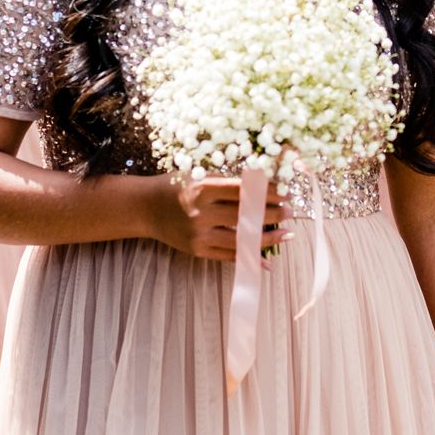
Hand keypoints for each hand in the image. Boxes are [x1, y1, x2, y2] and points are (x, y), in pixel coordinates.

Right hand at [149, 176, 290, 260]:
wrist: (145, 208)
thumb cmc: (176, 186)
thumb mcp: (200, 176)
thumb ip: (228, 182)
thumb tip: (264, 186)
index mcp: (202, 189)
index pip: (243, 192)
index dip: (268, 193)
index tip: (285, 193)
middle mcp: (200, 213)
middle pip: (245, 216)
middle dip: (272, 214)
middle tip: (290, 211)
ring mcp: (198, 234)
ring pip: (241, 239)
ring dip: (267, 238)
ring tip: (286, 233)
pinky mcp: (197, 250)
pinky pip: (228, 257)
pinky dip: (250, 258)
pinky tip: (268, 258)